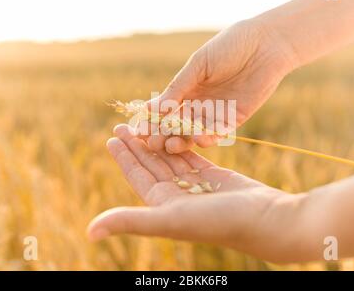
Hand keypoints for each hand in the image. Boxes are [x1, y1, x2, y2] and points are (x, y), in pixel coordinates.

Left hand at [87, 124, 306, 261]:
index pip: (137, 177)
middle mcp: (177, 196)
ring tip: (147, 120)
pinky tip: (174, 126)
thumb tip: (89, 233)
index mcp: (163, 205)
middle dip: (138, 144)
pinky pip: (193, 153)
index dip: (124, 158)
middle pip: (152, 164)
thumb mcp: (169, 220)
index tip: (112, 137)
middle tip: (123, 123)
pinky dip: (183, 140)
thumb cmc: (217, 222)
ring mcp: (197, 185)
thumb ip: (130, 222)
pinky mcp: (215, 175)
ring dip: (159, 139)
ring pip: (172, 156)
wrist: (265, 220)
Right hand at [144, 17, 297, 153]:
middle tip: (153, 143)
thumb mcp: (199, 64)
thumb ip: (178, 87)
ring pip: (195, 133)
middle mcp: (199, 103)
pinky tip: (200, 139)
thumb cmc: (230, 46)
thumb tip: (152, 108)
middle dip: (164, 134)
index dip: (151, 120)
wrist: (266, 44)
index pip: (164, 109)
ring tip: (172, 145)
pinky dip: (208, 138)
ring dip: (183, 140)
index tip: (138, 130)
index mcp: (186, 88)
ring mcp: (215, 113)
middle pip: (177, 125)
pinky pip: (218, 133)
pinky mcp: (234, 119)